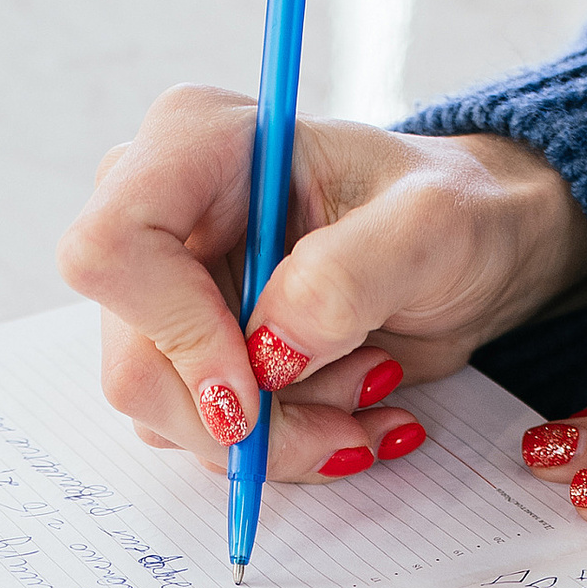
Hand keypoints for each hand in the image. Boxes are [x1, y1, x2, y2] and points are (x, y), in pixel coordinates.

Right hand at [58, 89, 586, 478]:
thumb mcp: (430, 229)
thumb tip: (265, 353)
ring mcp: (170, 289)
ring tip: (370, 388)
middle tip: (354, 412)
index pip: (109, 251)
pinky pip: (202, 433)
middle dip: (252, 416)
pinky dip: (286, 442)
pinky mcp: (192, 350)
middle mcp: (163, 215)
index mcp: (196, 145)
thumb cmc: (457, 212)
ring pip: (167, 414)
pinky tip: (351, 403)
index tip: (260, 383)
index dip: (174, 332)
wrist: (477, 250)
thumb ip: (345, 279)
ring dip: (282, 433)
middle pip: (135, 360)